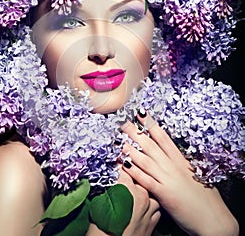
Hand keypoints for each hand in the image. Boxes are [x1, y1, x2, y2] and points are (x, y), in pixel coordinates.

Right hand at [86, 168, 159, 235]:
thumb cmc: (102, 232)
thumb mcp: (99, 205)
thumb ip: (108, 189)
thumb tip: (111, 179)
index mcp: (129, 190)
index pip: (125, 170)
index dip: (120, 165)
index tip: (117, 162)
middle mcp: (143, 198)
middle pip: (140, 178)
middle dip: (132, 175)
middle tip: (125, 174)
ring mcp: (150, 211)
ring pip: (150, 191)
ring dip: (143, 188)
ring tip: (134, 190)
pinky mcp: (154, 223)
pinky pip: (155, 207)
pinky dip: (150, 203)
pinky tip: (142, 205)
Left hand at [121, 112, 238, 235]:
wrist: (214, 219)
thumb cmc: (206, 198)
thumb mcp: (193, 175)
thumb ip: (180, 165)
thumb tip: (170, 157)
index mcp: (180, 160)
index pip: (163, 137)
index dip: (151, 124)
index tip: (141, 114)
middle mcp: (173, 167)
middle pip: (151, 145)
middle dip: (136, 133)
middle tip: (123, 123)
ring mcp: (168, 179)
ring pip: (146, 160)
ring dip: (132, 149)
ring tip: (120, 141)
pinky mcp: (164, 194)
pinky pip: (146, 180)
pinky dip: (135, 172)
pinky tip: (124, 164)